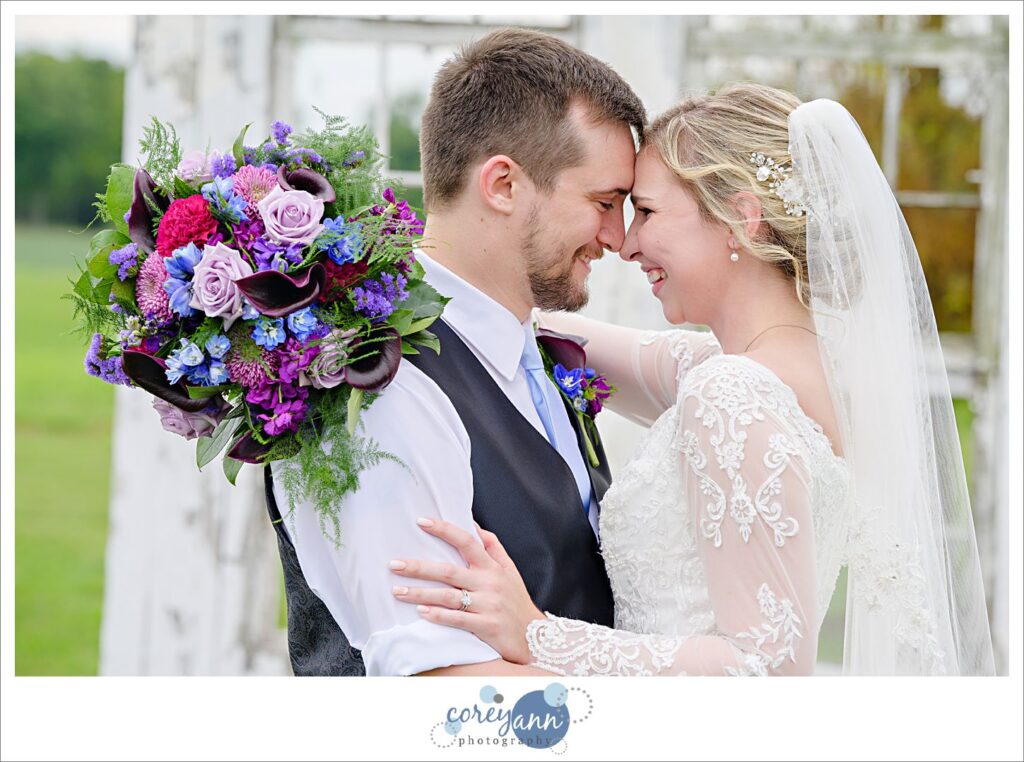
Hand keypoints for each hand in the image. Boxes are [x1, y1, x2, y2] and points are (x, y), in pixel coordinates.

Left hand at [388, 518, 544, 664]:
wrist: (535, 637)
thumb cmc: (516, 601)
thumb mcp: (510, 570)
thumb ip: (493, 547)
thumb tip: (474, 525)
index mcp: (492, 567)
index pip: (466, 541)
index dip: (444, 530)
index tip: (421, 521)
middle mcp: (489, 583)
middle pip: (449, 570)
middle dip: (419, 567)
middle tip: (394, 564)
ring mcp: (487, 605)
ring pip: (448, 596)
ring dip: (420, 593)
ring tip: (397, 591)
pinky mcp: (486, 626)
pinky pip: (457, 619)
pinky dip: (438, 616)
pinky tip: (421, 613)